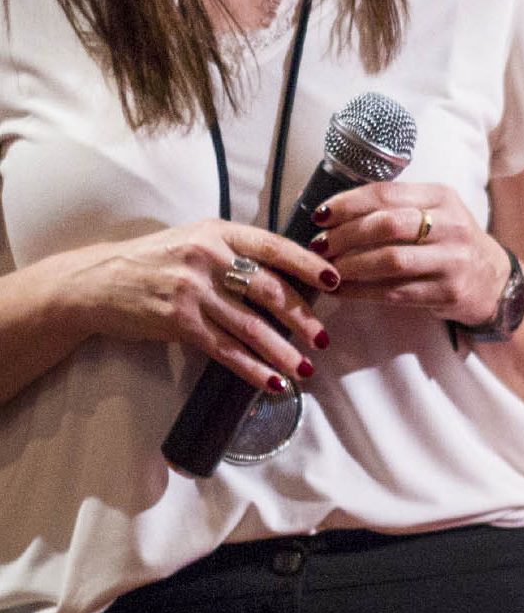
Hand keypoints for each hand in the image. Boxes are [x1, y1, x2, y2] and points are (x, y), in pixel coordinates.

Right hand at [59, 220, 339, 393]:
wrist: (100, 281)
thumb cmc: (154, 260)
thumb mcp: (195, 240)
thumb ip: (235, 251)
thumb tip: (286, 277)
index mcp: (217, 231)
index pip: (273, 246)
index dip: (307, 264)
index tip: (334, 281)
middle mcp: (208, 257)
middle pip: (269, 289)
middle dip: (302, 317)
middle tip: (323, 337)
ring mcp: (193, 290)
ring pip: (251, 325)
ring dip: (283, 351)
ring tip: (306, 368)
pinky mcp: (180, 322)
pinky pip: (226, 350)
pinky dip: (253, 368)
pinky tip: (271, 381)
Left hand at [309, 182, 510, 326]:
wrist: (492, 280)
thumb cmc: (448, 242)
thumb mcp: (433, 212)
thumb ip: (394, 207)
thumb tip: (333, 212)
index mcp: (440, 196)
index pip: (386, 193)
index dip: (347, 203)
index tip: (320, 215)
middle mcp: (450, 224)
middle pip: (387, 225)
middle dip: (345, 235)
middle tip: (320, 245)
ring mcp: (451, 260)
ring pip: (391, 260)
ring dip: (351, 266)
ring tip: (327, 269)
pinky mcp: (447, 292)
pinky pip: (396, 292)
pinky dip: (363, 292)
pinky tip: (343, 290)